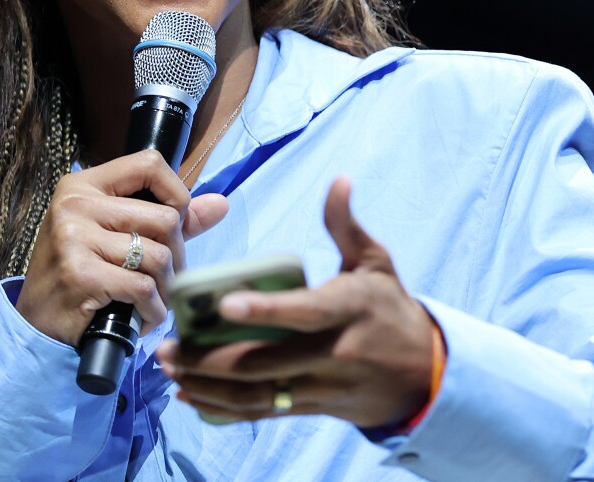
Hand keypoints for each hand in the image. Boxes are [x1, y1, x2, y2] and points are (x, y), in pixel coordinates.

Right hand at [15, 149, 228, 345]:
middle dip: (177, 256)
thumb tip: (221, 204)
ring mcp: (74, 237)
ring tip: (153, 300)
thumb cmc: (81, 274)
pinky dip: (153, 309)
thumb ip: (168, 218)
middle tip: (166, 279)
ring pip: (158, 255)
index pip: (149, 164)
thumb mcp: (116, 236)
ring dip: (165, 288)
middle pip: (165, 218)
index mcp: (84, 185)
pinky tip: (144, 316)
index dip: (176, 192)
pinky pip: (142, 287)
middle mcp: (76, 204)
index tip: (176, 224)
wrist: (37, 322)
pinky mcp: (79, 273)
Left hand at [156, 176, 436, 428]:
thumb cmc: (390, 308)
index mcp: (351, 310)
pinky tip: (191, 396)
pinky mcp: (312, 408)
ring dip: (209, 386)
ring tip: (171, 370)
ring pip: (259, 395)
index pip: (306, 312)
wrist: (424, 374)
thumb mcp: (377, 263)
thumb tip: (339, 180)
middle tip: (169, 345)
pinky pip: (262, 413)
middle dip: (212, 359)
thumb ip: (347, 226)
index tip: (225, 303)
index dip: (267, 311)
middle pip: (268, 362)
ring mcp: (322, 386)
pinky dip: (223, 409)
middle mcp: (335, 354)